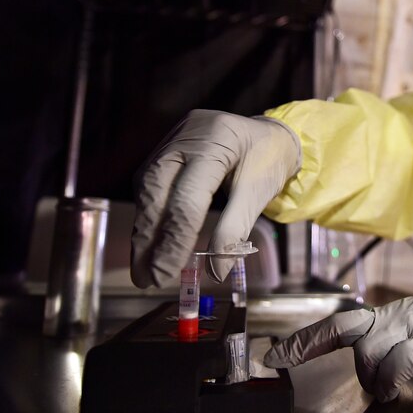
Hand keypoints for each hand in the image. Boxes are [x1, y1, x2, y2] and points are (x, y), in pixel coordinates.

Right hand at [130, 109, 300, 287]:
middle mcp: (187, 136)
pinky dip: (149, 218)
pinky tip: (148, 243)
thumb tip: (216, 272)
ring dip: (144, 232)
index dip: (176, 239)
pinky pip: (149, 186)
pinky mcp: (164, 150)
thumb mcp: (258, 194)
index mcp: (217, 140)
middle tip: (146, 278)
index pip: (188, 198)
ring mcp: (172, 140)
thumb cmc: (269, 160)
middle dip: (150, 239)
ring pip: (147, 189)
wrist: (269, 134)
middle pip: (157, 191)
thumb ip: (234, 230)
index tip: (167, 275)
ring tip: (143, 269)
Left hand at [264, 285, 412, 401]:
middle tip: (280, 362)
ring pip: (369, 347)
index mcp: (398, 315)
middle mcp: (402, 315)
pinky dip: (390, 376)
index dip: (308, 338)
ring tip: (387, 391)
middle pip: (346, 325)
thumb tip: (380, 381)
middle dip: (308, 343)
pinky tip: (395, 388)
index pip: (344, 321)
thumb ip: (403, 351)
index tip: (275, 355)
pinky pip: (400, 357)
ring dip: (370, 375)